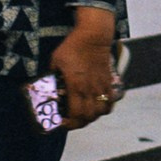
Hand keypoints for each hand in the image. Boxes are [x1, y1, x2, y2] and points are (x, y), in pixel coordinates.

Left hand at [52, 14, 117, 131]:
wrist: (94, 36)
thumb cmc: (73, 47)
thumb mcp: (56, 61)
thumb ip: (53, 77)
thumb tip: (49, 88)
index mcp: (76, 86)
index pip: (76, 113)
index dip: (69, 123)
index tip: (62, 123)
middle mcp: (91, 89)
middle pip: (89, 116)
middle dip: (79, 123)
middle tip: (71, 121)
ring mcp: (102, 86)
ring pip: (102, 111)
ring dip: (92, 116)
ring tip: (84, 114)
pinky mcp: (109, 82)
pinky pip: (111, 101)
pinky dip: (104, 108)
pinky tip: (97, 105)